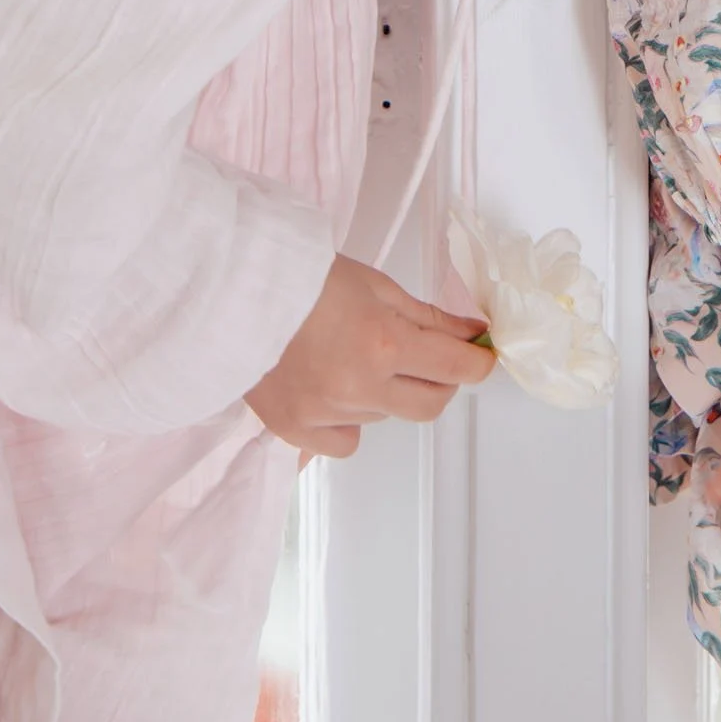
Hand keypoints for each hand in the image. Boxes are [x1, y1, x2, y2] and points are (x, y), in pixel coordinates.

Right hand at [246, 253, 494, 457]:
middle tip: (428, 358)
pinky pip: (345, 441)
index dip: (478, 363)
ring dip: (387, 393)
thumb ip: (431, 318)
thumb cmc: (308, 280)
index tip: (482, 358)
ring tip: (356, 356)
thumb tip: (473, 335)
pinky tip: (334, 390)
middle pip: (429, 405)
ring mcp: (326, 415)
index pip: (455, 368)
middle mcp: (359, 387)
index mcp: (385, 343)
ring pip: (385, 417)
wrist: (238, 294)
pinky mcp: (295, 432)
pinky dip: (348, 420)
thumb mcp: (379, 287)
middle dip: (441, 382)